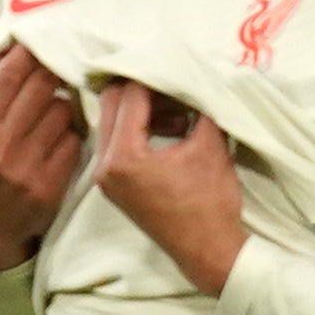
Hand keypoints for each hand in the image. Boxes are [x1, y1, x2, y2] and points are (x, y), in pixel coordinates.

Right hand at [0, 44, 84, 270]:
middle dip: (53, 71)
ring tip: (53, 110)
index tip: (43, 38)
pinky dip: (70, 135)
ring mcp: (28, 167)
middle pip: (43, 86)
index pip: (9, 75)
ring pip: (63, 112)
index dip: (31, 51)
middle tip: (60, 64)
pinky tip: (59, 139)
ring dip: (63, 105)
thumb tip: (17, 58)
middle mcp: (0, 146)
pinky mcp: (51, 185)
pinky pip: (74, 142)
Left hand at [93, 80, 246, 296]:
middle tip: (173, 82)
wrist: (208, 251)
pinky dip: (140, 127)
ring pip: (114, 121)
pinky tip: (173, 128)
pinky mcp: (115, 185)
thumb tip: (197, 75)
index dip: (154, 75)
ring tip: (179, 109)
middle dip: (142, 88)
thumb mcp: (210, 145)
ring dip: (142, 108)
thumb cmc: (210, 201)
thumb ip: (199, 106)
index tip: (175, 63)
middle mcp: (104, 165)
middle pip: (112, 103)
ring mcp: (106, 177)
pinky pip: (119, 140)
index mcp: (122, 156)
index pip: (130, 96)